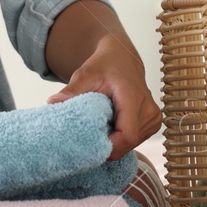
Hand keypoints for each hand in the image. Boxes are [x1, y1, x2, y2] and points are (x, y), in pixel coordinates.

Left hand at [45, 39, 161, 161]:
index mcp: (133, 97)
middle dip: (107, 144)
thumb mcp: (85, 75)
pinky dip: (120, 138)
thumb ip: (71, 91)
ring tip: (101, 124)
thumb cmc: (104, 66)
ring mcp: (154, 117)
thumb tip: (52, 103)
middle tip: (88, 133)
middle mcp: (149, 109)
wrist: (122, 58)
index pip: (127, 136)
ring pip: (131, 144)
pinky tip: (111, 124)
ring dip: (114, 141)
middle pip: (127, 143)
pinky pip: (135, 140)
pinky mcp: (153, 122)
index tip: (88, 146)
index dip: (109, 147)